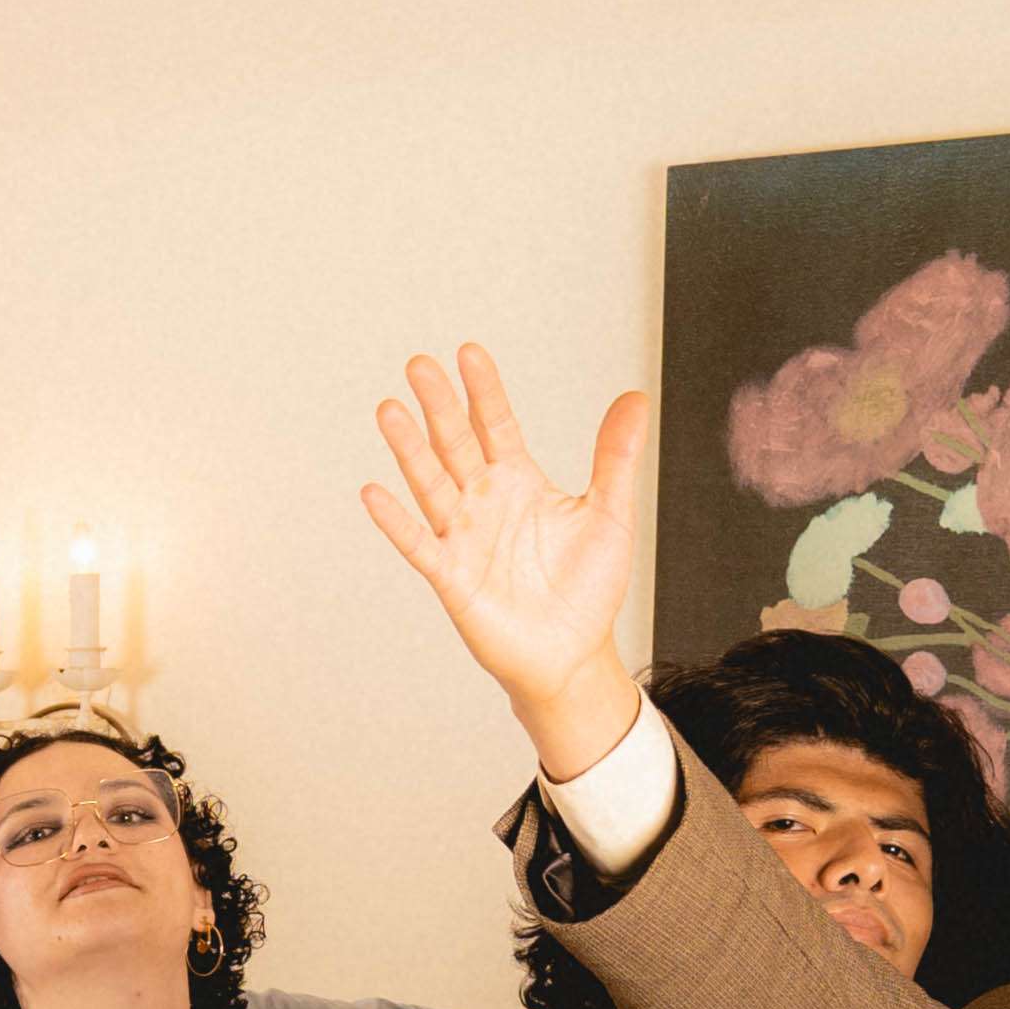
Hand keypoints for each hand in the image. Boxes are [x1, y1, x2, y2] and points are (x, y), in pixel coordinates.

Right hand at [363, 346, 650, 777]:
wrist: (574, 656)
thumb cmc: (588, 589)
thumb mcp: (610, 515)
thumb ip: (616, 458)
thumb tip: (635, 399)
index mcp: (520, 480)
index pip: (497, 424)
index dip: (484, 390)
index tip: (468, 352)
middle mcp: (485, 501)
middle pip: (456, 443)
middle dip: (439, 405)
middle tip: (419, 365)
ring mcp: (463, 537)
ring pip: (432, 484)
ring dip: (410, 450)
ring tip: (390, 411)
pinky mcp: (452, 578)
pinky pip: (419, 545)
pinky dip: (396, 521)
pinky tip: (374, 492)